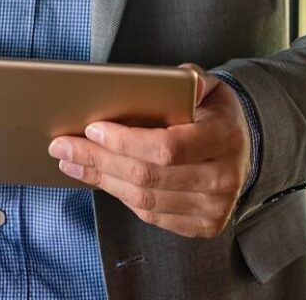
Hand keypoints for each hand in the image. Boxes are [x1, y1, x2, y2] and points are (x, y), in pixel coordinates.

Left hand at [48, 64, 250, 237]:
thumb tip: (174, 79)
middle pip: (149, 177)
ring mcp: (214, 209)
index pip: (167, 147)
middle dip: (98, 160)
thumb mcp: (208, 86)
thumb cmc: (213, 111)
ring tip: (70, 161)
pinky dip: (119, 195)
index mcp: (224, 138)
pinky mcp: (203, 226)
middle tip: (62, 145)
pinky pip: (152, 216)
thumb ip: (190, 79)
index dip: (126, 141)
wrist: (243, 146)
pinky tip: (97, 177)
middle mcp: (223, 179)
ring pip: (145, 200)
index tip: (92, 128)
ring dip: (101, 180)